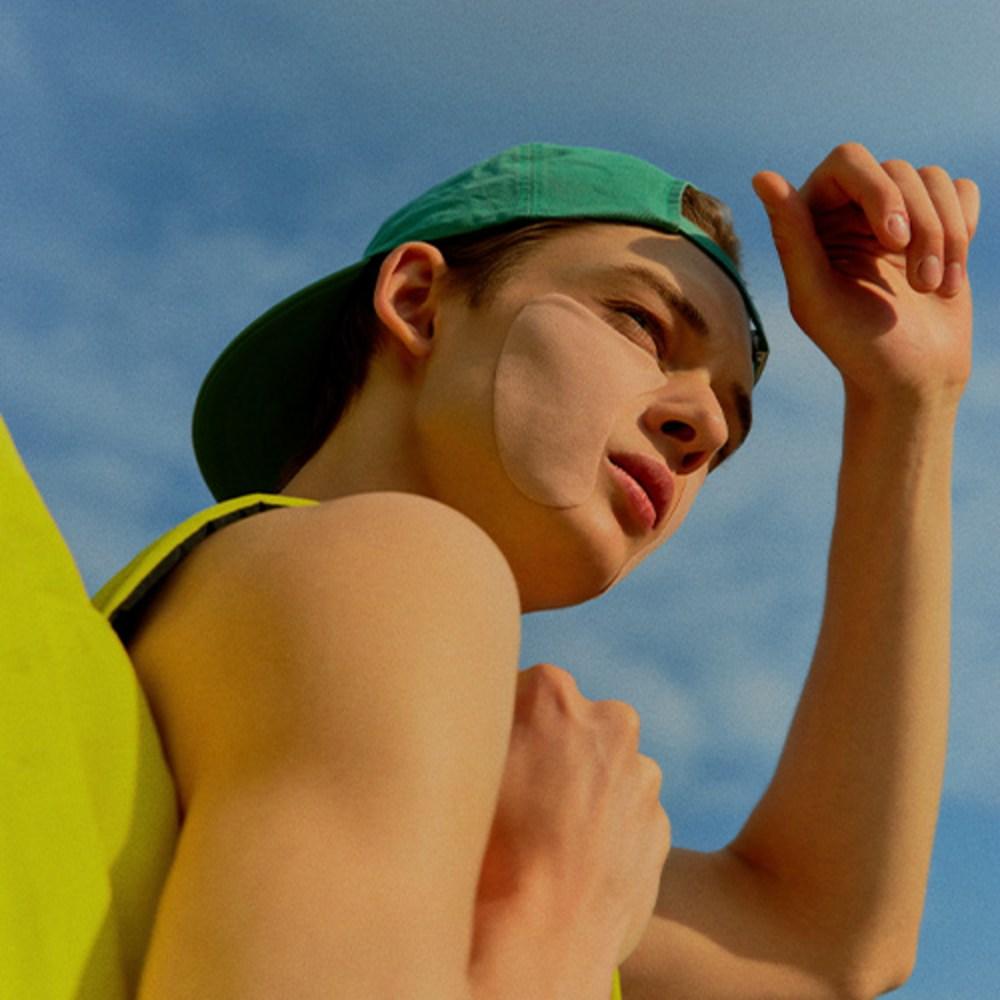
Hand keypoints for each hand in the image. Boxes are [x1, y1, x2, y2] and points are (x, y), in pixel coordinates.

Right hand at [472, 664, 668, 981]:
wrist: (540, 941)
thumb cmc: (486, 849)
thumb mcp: (466, 764)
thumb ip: (486, 721)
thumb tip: (488, 706)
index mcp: (552, 693)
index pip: (524, 689)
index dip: (504, 727)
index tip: (492, 760)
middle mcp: (608, 721)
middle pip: (573, 723)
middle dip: (552, 750)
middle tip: (520, 800)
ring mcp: (641, 775)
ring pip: (603, 769)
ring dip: (582, 789)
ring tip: (545, 838)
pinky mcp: (658, 823)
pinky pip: (625, 813)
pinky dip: (604, 829)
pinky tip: (572, 862)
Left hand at [753, 143, 979, 407]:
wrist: (910, 380)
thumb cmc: (855, 346)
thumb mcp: (815, 297)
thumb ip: (791, 237)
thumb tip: (763, 175)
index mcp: (812, 219)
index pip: (848, 159)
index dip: (877, 190)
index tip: (893, 241)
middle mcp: (851, 209)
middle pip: (897, 168)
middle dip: (919, 225)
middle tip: (919, 284)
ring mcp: (896, 214)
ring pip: (933, 179)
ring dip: (945, 236)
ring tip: (932, 287)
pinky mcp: (938, 223)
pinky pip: (962, 191)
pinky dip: (966, 228)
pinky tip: (949, 275)